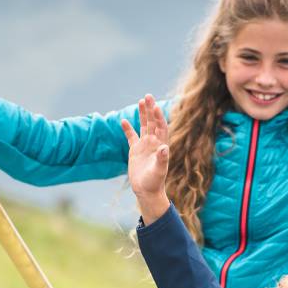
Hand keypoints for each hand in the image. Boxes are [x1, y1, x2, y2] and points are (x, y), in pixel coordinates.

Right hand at [121, 95, 171, 221]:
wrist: (146, 191)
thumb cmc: (155, 182)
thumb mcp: (159, 171)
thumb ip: (162, 159)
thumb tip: (164, 148)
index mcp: (161, 145)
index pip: (161, 127)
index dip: (158, 117)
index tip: (155, 107)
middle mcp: (154, 143)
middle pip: (152, 122)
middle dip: (150, 110)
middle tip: (148, 96)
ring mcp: (144, 145)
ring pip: (143, 126)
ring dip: (142, 114)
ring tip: (141, 101)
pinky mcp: (135, 150)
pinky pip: (131, 136)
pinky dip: (128, 129)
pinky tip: (123, 120)